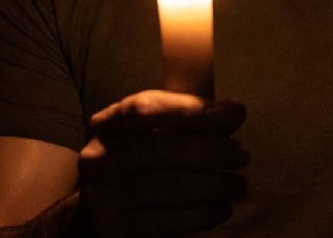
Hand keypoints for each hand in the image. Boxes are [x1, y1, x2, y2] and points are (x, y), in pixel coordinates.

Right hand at [78, 90, 248, 237]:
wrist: (90, 214)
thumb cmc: (133, 162)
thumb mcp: (149, 133)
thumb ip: (185, 119)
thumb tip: (234, 111)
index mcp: (109, 125)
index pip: (149, 108)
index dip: (193, 108)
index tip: (235, 111)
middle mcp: (102, 158)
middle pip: (167, 148)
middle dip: (214, 150)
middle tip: (242, 155)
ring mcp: (106, 197)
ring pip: (173, 186)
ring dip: (216, 185)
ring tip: (239, 184)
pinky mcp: (116, 232)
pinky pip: (169, 222)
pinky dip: (202, 214)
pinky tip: (222, 208)